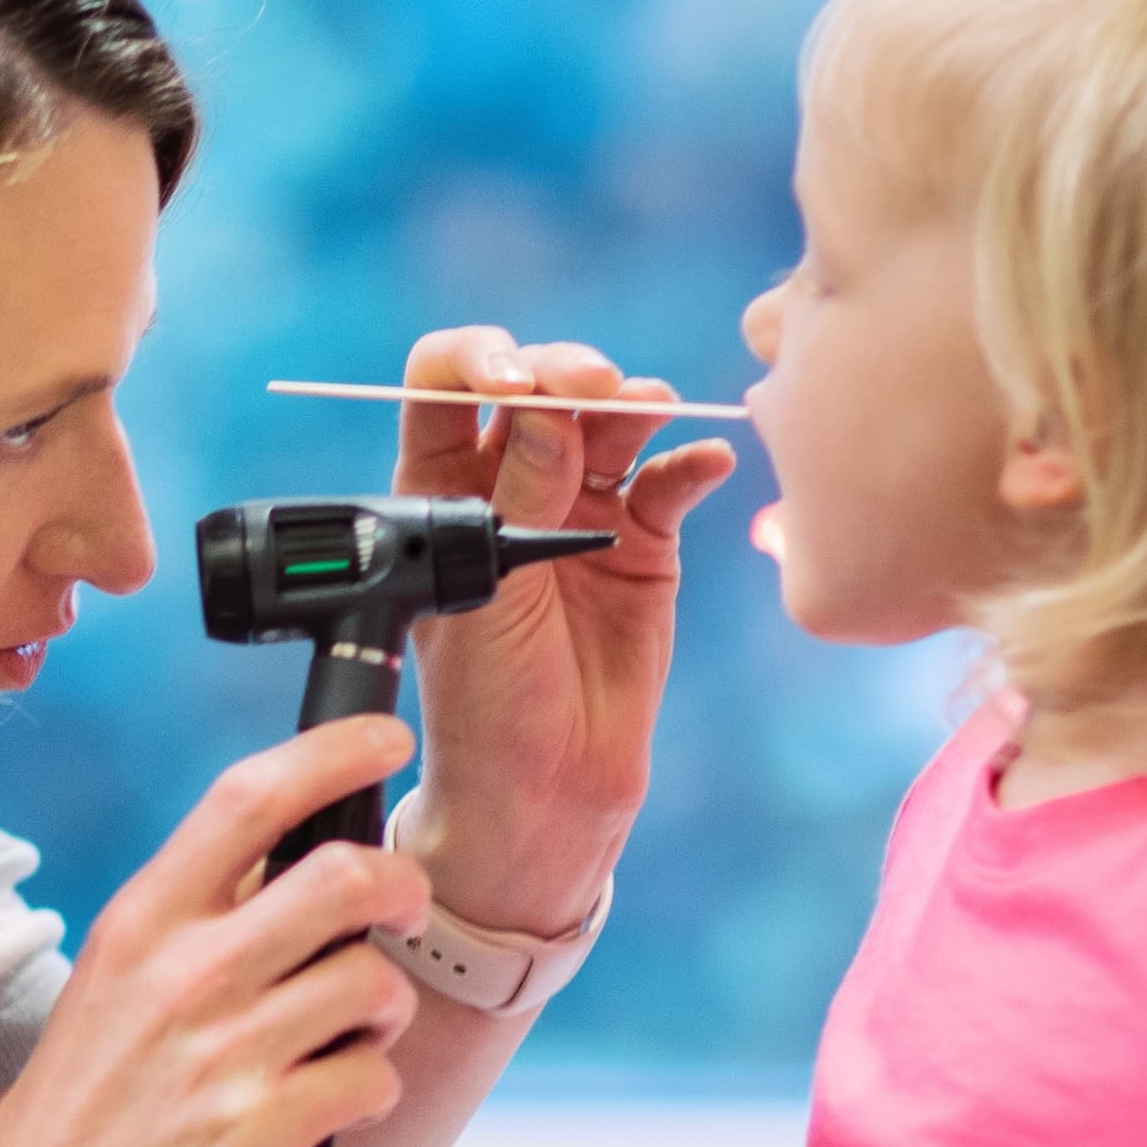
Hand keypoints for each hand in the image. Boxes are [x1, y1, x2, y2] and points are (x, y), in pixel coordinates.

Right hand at [0, 713, 428, 1146]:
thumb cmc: (84, 1097)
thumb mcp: (115, 973)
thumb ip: (197, 914)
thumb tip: (302, 855)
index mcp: (145, 919)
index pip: (250, 797)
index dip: (336, 752)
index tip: (387, 738)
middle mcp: (186, 975)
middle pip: (346, 878)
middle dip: (402, 886)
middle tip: (403, 905)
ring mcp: (226, 1056)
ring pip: (375, 985)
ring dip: (386, 1008)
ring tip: (351, 1031)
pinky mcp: (260, 1134)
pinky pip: (372, 1079)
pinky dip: (372, 1087)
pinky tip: (332, 1101)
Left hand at [390, 327, 737, 933]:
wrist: (545, 782)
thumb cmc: (486, 698)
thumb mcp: (490, 595)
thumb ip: (522, 500)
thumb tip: (550, 409)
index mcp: (442, 488)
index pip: (444, 390)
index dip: (476, 363)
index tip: (513, 381)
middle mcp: (511, 482)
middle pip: (540, 390)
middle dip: (567, 375)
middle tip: (596, 387)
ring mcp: (581, 507)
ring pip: (608, 423)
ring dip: (630, 404)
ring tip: (646, 409)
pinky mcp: (642, 542)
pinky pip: (668, 483)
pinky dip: (689, 463)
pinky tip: (704, 463)